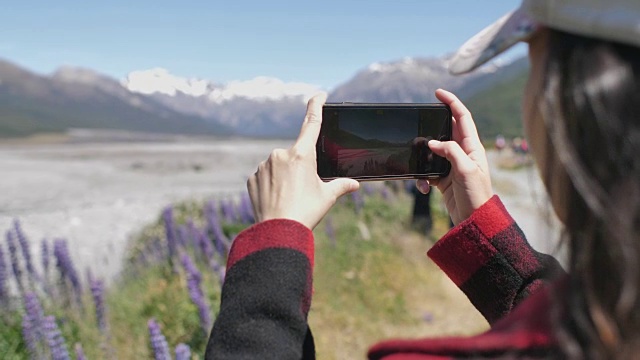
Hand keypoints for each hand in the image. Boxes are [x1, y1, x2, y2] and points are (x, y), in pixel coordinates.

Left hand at [247, 93, 359, 229]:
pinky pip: (265, 177)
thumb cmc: (305, 212)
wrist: (277, 231)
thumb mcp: (327, 197)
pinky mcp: (252, 178)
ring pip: (278, 166)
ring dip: (284, 177)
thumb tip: (354, 184)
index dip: (316, 106)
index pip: (311, 123)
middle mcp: (281, 155)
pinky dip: (271, 185)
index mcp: (302, 154)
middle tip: (303, 192)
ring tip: (289, 199)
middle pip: (295, 155)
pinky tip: (276, 200)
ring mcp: (264, 165)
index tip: (319, 95)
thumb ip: (341, 186)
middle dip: (300, 169)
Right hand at [416, 89, 492, 224]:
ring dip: (423, 156)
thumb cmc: (476, 195)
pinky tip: (423, 186)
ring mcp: (452, 165)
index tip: (437, 93)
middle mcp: (463, 153)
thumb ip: (451, 152)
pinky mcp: (443, 178)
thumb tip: (433, 142)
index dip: (451, 102)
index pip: (462, 117)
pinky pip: (427, 170)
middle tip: (419, 123)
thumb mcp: (465, 170)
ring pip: (432, 151)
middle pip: (446, 130)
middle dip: (431, 127)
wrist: (474, 221)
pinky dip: (422, 176)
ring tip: (418, 162)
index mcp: (473, 147)